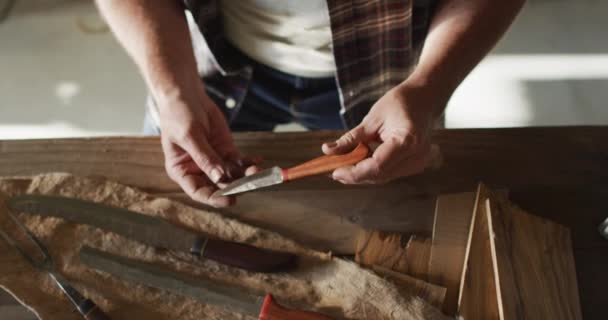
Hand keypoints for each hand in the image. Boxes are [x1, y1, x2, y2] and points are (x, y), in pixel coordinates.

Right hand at [159, 84, 259, 206]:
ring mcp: (214, 161)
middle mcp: (198, 170)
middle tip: (251, 183)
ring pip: (232, 175)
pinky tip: (257, 161)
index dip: (214, 198)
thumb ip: (205, 157)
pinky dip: (249, 162)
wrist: (186, 94)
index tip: (230, 199)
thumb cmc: (178, 115)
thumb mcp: (190, 136)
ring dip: (245, 175)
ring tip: (257, 170)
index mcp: (182, 171)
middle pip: (218, 186)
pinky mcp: (226, 151)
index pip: (198, 192)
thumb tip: (220, 177)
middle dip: (234, 186)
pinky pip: (239, 162)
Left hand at [322, 82, 441, 183]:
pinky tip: (356, 163)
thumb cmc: (400, 103)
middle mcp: (417, 156)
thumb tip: (328, 151)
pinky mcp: (415, 165)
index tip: (334, 171)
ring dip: (360, 174)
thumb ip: (351, 138)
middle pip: (379, 175)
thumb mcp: (372, 118)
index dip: (354, 172)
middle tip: (330, 170)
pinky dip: (371, 169)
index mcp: (407, 141)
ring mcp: (418, 163)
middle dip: (353, 175)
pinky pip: (389, 172)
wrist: (425, 99)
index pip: (377, 166)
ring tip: (340, 166)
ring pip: (383, 177)